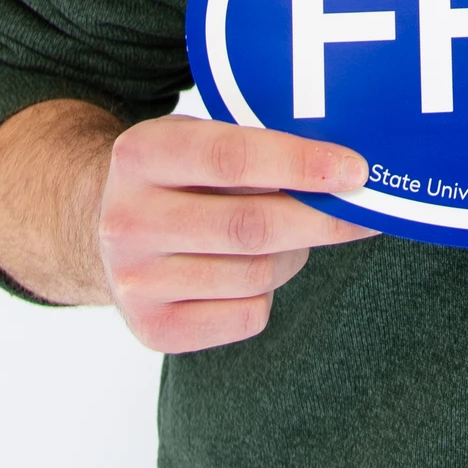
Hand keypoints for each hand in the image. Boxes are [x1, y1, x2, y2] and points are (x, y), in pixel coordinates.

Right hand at [98, 117, 375, 353]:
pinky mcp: (153, 330)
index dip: (300, 164)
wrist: (102, 228)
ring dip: (294, 254)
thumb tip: (347, 171)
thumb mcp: (202, 138)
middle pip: (251, 226)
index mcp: (141, 155)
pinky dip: (267, 293)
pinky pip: (247, 315)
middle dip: (322, 219)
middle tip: (366, 210)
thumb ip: (259, 147)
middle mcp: (127, 221)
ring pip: (255, 274)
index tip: (355, 171)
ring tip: (288, 235)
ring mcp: (134, 282)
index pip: (232, 159)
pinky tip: (249, 270)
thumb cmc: (182, 176)